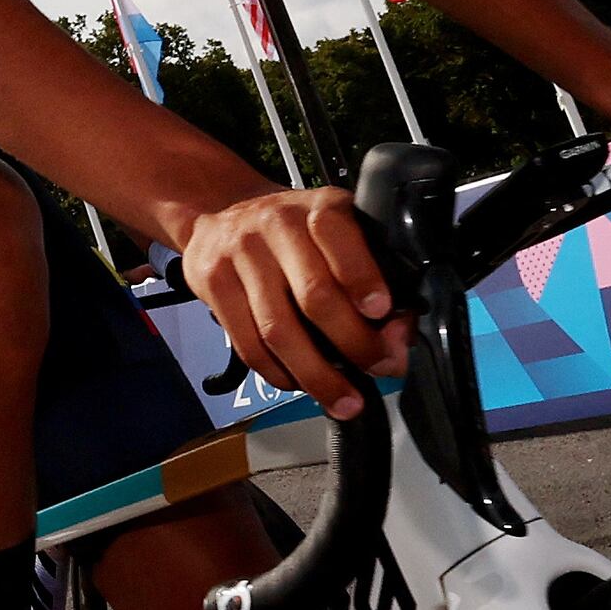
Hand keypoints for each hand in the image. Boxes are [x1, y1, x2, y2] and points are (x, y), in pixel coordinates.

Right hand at [172, 183, 411, 418]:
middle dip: (353, 342)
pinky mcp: (213, 284)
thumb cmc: (293, 229)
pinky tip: (299, 384)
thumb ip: (372, 273)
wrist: (220, 210)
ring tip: (345, 401)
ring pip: (279, 329)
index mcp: (318, 207)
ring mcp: (240, 255)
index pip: (337, 236)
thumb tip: (398, 335)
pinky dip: (277, 373)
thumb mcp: (337, 230)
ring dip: (317, 375)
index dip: (361, 277)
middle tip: (379, 368)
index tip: (383, 312)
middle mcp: (276, 224)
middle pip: (314, 294)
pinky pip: (248, 344)